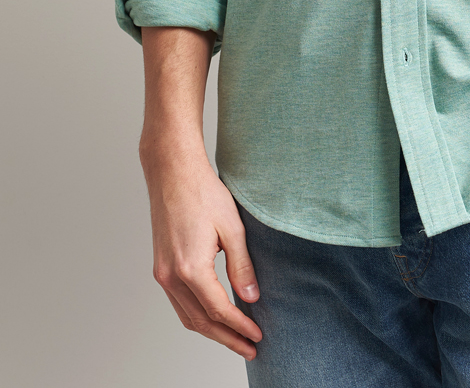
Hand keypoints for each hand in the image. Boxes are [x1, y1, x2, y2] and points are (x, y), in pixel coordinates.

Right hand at [140, 143, 262, 359]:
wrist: (173, 172)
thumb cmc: (203, 193)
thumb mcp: (232, 227)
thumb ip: (241, 266)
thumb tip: (251, 297)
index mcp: (190, 268)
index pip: (219, 311)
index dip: (240, 327)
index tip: (258, 336)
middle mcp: (171, 276)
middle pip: (201, 322)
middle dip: (227, 338)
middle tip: (251, 348)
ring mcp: (162, 273)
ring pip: (187, 316)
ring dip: (211, 331)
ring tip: (235, 338)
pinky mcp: (160, 266)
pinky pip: (178, 302)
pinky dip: (197, 315)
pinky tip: (213, 316)